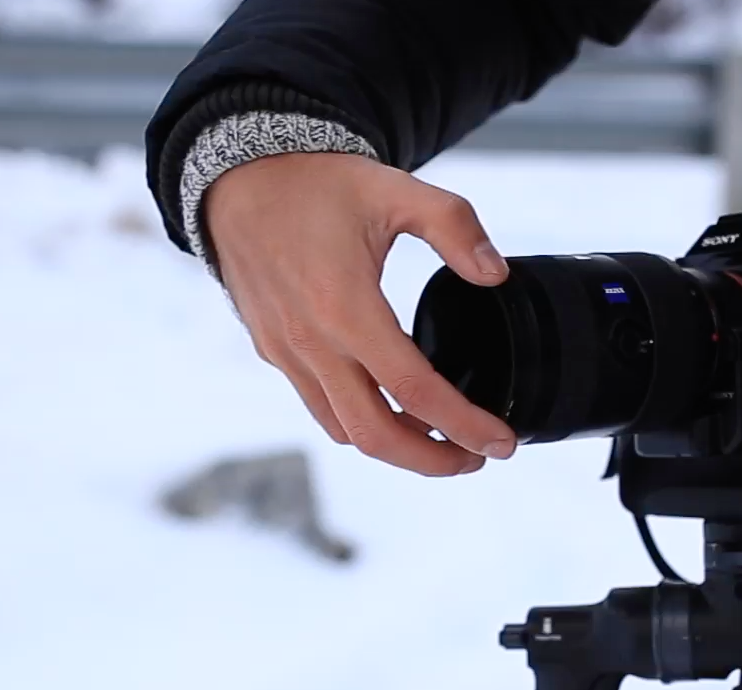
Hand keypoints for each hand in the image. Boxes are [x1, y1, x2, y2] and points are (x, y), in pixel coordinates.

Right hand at [204, 153, 516, 475]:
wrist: (239, 178)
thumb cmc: (317, 183)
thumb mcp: (396, 188)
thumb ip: (455, 226)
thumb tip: (495, 274)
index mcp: (345, 306)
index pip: (415, 390)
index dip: (465, 425)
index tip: (502, 443)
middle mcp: (311, 342)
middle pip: (376, 435)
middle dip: (433, 459)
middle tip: (476, 457)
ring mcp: (288, 353)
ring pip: (345, 430)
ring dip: (397, 448)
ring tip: (441, 440)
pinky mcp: (275, 353)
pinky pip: (321, 408)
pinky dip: (361, 423)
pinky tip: (393, 411)